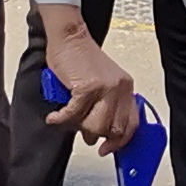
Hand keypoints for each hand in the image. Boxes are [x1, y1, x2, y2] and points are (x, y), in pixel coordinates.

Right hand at [38, 12, 139, 155]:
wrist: (68, 36)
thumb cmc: (80, 58)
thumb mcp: (100, 83)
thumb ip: (102, 107)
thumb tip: (94, 135)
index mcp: (125, 87)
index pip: (131, 123)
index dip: (119, 141)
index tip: (108, 149)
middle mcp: (119, 88)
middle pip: (112, 129)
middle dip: (94, 135)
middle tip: (82, 133)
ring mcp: (104, 88)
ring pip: (94, 126)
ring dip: (77, 126)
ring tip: (67, 119)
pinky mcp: (86, 87)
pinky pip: (73, 115)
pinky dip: (61, 119)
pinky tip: (54, 117)